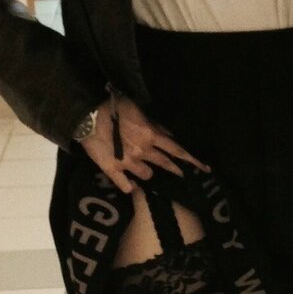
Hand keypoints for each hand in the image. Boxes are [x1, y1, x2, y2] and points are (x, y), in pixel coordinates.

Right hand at [78, 95, 211, 194]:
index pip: (177, 150)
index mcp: (151, 136)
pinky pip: (126, 186)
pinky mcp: (113, 170)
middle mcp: (143, 152)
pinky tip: (131, 186)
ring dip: (148, 173)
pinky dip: (130, 186)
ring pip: (147, 176)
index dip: (192, 160)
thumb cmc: (113, 106)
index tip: (204, 168)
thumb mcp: (139, 110)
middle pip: (165, 164)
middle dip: (175, 170)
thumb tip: (169, 135)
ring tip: (143, 169)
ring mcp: (128, 163)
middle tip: (181, 174)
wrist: (88, 115)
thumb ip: (155, 125)